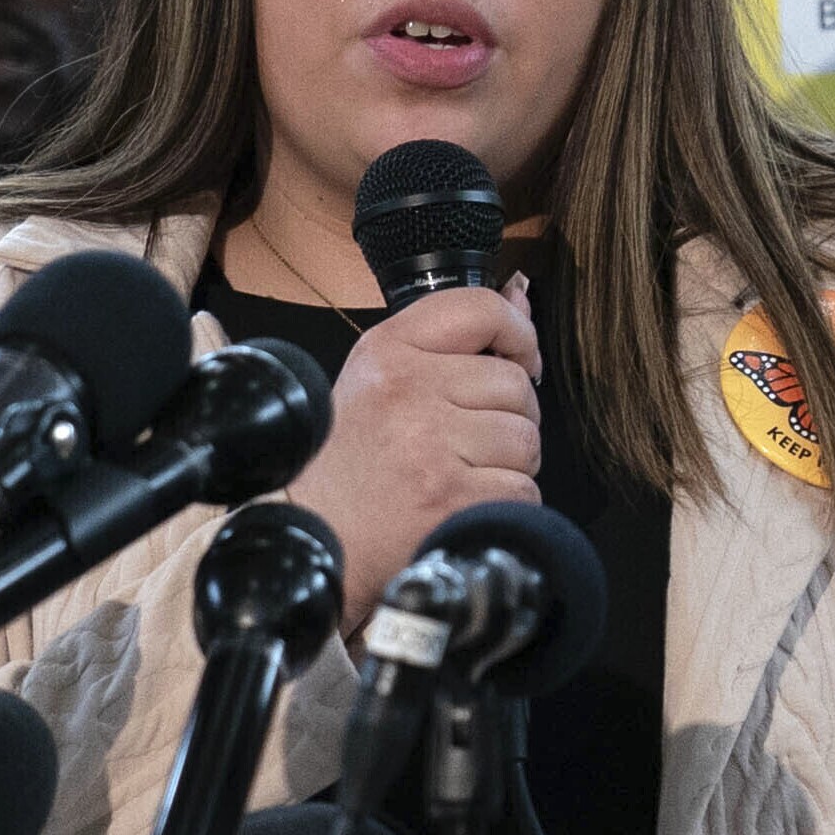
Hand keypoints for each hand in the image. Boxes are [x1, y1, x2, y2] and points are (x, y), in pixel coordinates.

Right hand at [295, 287, 545, 629]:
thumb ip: (449, 341)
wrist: (308, 538)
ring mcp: (432, 447)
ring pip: (526, 440)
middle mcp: (409, 391)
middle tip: (470, 441)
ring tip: (462, 474)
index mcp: (387, 353)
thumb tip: (521, 296)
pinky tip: (463, 505)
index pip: (479, 309)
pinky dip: (505, 504)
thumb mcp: (376, 380)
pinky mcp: (453, 499)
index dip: (518, 333)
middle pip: (516, 386)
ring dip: (509, 464)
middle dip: (509, 416)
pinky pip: (522, 490)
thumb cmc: (346, 462)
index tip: (520, 360)